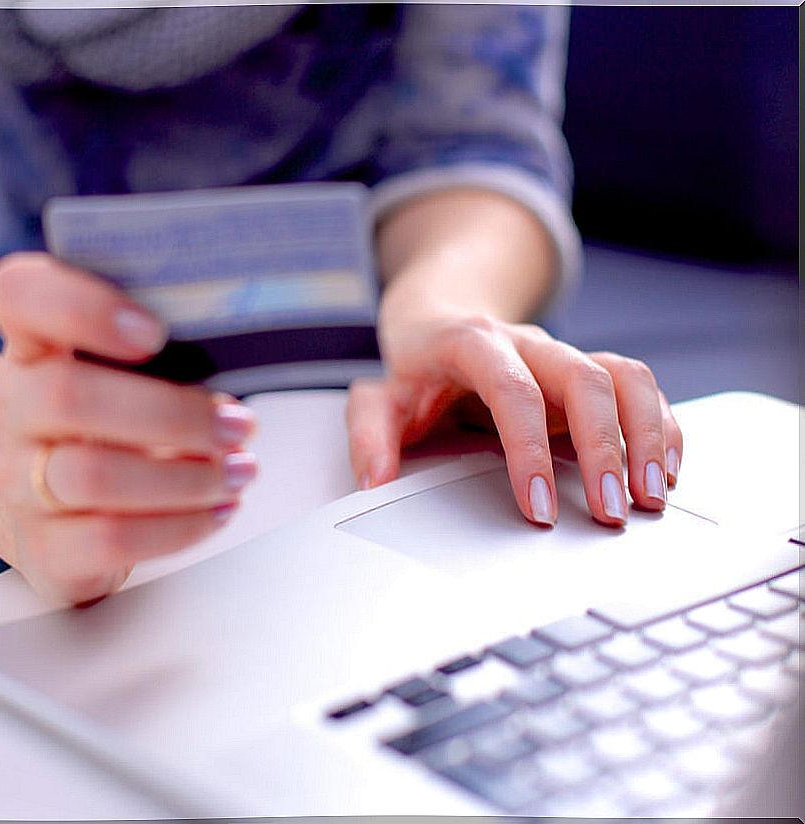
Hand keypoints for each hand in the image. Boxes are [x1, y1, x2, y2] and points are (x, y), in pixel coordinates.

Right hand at [0, 253, 256, 604]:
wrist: (63, 511)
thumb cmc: (116, 424)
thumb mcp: (127, 373)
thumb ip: (164, 346)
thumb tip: (246, 346)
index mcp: (33, 344)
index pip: (20, 295)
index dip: (81, 305)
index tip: (155, 332)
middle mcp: (11, 407)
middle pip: (66, 396)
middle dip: (171, 413)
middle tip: (237, 425)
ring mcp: (18, 481)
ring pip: (92, 476)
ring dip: (186, 476)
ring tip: (238, 472)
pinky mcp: (44, 548)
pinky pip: (109, 538)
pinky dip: (178, 527)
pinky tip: (216, 510)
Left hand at [346, 312, 681, 526]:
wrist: (441, 319)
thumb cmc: (415, 368)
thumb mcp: (379, 398)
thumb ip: (370, 436)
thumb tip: (375, 481)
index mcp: (473, 344)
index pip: (512, 390)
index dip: (529, 448)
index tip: (538, 508)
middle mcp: (528, 344)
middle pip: (584, 378)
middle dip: (605, 448)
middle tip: (611, 512)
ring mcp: (564, 354)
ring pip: (625, 376)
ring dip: (646, 436)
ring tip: (651, 496)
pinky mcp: (589, 371)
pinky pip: (641, 387)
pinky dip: (660, 427)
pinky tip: (664, 471)